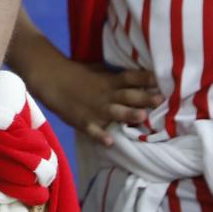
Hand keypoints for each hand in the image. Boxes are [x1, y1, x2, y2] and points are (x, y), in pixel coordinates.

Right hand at [33, 60, 161, 144]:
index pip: (130, 78)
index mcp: (109, 80)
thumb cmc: (77, 74)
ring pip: (114, 112)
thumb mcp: (98, 70)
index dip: (145, 78)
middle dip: (144, 98)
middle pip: (127, 95)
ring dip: (128, 114)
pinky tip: (110, 142)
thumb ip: (116, 76)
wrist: (51, 78)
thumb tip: (139, 77)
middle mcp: (106, 94)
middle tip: (161, 99)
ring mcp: (95, 108)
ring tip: (142, 117)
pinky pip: (93, 130)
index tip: (161, 79)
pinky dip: (100, 136)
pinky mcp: (83, 120)